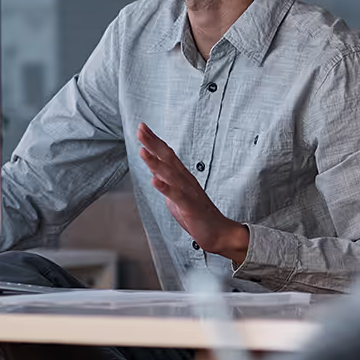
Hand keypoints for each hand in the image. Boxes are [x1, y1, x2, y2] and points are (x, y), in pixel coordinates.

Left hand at [137, 123, 249, 263]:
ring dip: (155, 162)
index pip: (167, 154)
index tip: (142, 127)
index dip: (154, 141)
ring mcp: (188, 192)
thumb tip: (154, 172)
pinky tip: (154, 181)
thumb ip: (166, 182)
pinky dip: (165, 188)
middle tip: (140, 129)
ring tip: (143, 151)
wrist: (219, 232)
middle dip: (153, 143)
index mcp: (182, 176)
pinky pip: (176, 195)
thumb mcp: (176, 195)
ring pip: (170, 174)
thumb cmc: (197, 213)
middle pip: (168, 158)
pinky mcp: (189, 206)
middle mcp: (185, 180)